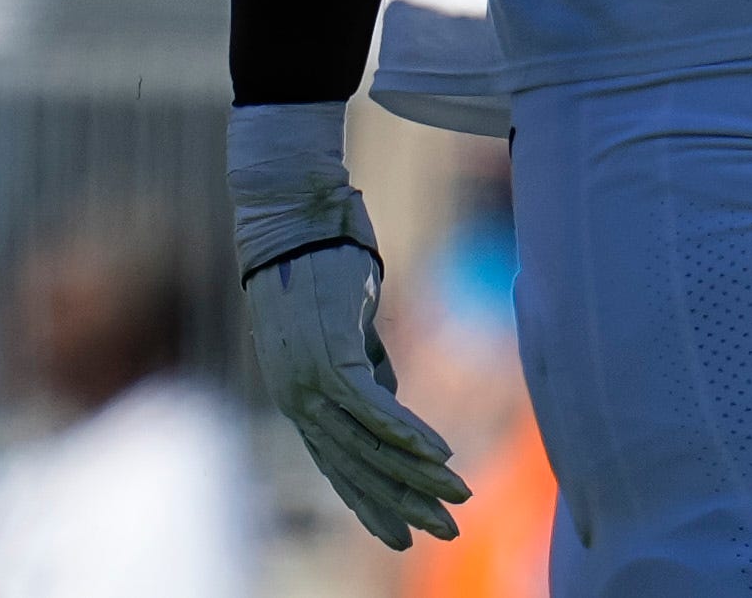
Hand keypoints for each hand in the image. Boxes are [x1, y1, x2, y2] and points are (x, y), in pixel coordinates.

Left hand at [231, 102, 466, 547]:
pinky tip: (440, 454)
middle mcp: (294, 391)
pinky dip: (406, 431)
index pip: (334, 462)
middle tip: (444, 532)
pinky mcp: (328, 350)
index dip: (369, 501)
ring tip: (458, 497)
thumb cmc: (320, 267)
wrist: (294, 214)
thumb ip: (364, 372)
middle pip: (352, 462)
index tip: (401, 536)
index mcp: (296, 392)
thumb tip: (390, 408)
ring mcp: (306, 372)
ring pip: (364, 441)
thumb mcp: (344, 331)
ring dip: (415, 473)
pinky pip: (371, 405)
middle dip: (400, 501)